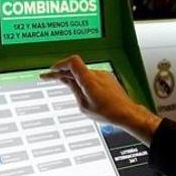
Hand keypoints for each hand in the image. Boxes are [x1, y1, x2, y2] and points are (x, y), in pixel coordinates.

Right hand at [41, 55, 161, 143]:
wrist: (126, 113)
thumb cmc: (108, 112)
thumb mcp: (84, 106)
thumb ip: (74, 90)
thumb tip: (67, 81)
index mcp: (89, 80)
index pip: (72, 62)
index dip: (59, 65)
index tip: (51, 71)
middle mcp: (96, 74)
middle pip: (75, 67)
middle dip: (61, 72)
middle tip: (49, 77)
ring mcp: (103, 75)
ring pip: (83, 71)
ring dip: (72, 76)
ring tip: (63, 84)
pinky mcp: (107, 78)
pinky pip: (91, 75)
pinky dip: (82, 79)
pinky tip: (78, 87)